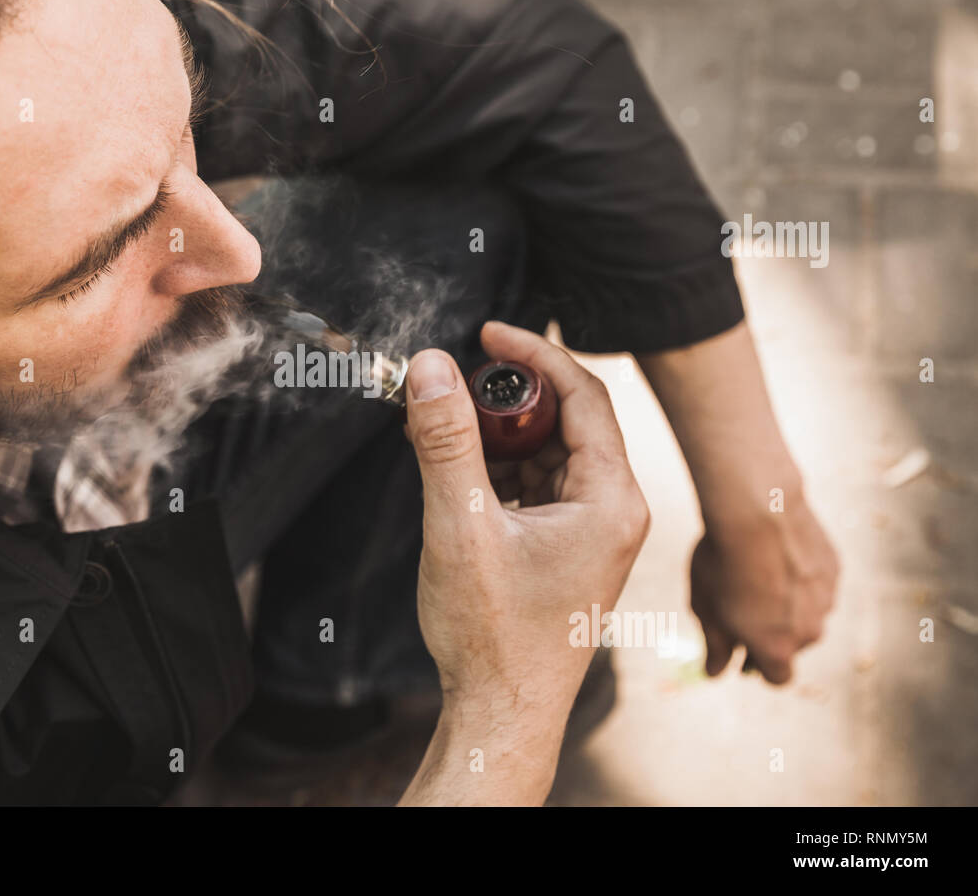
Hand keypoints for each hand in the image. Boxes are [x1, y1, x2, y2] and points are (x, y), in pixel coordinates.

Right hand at [403, 321, 649, 714]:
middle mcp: (614, 511)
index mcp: (611, 500)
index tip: (488, 333)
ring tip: (446, 438)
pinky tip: (461, 479)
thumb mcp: (462, 525)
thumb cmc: (495, 635)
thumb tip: (431, 368)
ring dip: (500, 440)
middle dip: (508, 402)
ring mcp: (593, 533)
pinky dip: (500, 473)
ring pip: (549, 455)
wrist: (502, 711)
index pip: (583, 395)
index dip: (533, 355)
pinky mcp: (569, 550)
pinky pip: (539, 487)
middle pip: (567, 422)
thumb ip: (446, 441)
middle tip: (454, 392)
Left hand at [690, 496, 838, 683]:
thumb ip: (715, 645)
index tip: (741, 648)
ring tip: (758, 574)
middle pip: (794, 644)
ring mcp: (828, 600)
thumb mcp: (705, 607)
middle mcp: (811, 631)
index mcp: (778, 648)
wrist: (757, 512)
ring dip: (789, 604)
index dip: (759, 666)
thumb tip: (715, 673)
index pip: (779, 678)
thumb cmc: (722, 562)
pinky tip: (778, 554)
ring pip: (809, 613)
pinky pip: (818, 584)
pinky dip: (801, 578)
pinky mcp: (835, 570)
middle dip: (772, 632)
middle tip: (742, 605)